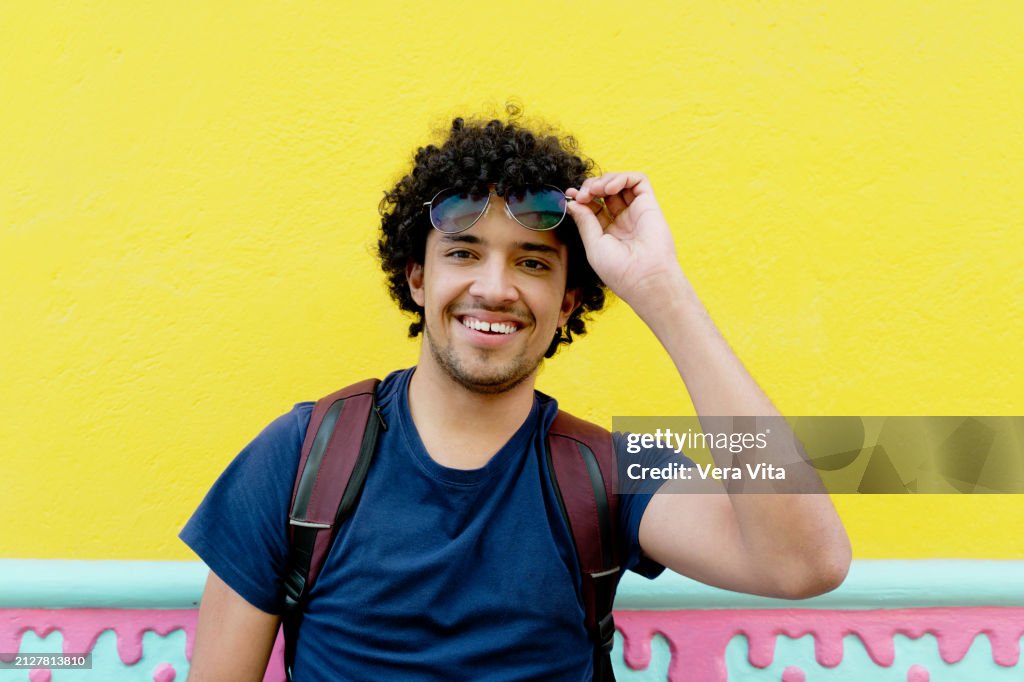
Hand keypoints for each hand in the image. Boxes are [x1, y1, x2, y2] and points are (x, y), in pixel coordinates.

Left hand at [566, 172, 682, 307]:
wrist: (645, 278)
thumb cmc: (619, 270)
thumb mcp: (593, 244)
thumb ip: (584, 221)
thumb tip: (572, 202)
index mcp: (607, 232)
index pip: (593, 205)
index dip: (581, 196)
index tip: (571, 194)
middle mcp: (622, 220)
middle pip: (604, 191)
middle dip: (591, 187)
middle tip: (583, 194)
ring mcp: (636, 212)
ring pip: (620, 182)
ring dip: (604, 180)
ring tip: (596, 190)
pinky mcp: (650, 205)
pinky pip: (639, 180)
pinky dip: (623, 177)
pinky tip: (610, 188)